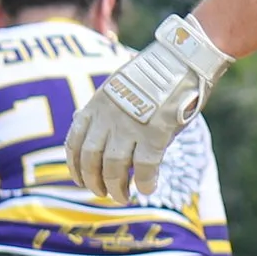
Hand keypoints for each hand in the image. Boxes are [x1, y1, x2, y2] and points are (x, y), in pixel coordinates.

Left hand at [62, 15, 233, 202]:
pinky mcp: (155, 132)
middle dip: (94, 182)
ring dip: (116, 188)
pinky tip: (148, 189)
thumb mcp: (118, 86)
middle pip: (91, 159)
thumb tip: (92, 130)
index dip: (74, 166)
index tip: (80, 180)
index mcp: (97, 104)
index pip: (74, 141)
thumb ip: (105, 110)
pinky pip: (144, 167)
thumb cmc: (155, 74)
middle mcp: (108, 116)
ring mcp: (130, 125)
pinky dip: (145, 182)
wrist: (182, 57)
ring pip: (113, 168)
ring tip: (123, 198)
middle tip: (102, 193)